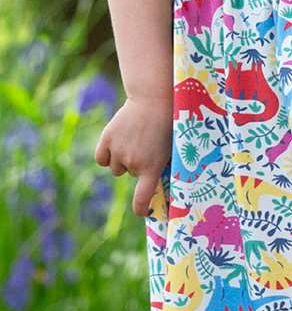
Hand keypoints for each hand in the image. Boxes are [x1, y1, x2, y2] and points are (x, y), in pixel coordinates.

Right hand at [94, 96, 172, 216]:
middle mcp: (133, 163)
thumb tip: (156, 185)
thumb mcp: (171, 146)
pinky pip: (101, 159)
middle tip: (148, 144)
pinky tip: (117, 141)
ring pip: (115, 167)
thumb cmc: (168, 123)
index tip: (144, 212)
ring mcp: (119, 151)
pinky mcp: (107, 140)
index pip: (141, 199)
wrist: (154, 98)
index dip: (141, 208)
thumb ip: (161, 166)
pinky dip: (106, 154)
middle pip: (130, 174)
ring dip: (122, 158)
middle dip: (137, 164)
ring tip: (135, 139)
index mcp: (152, 167)